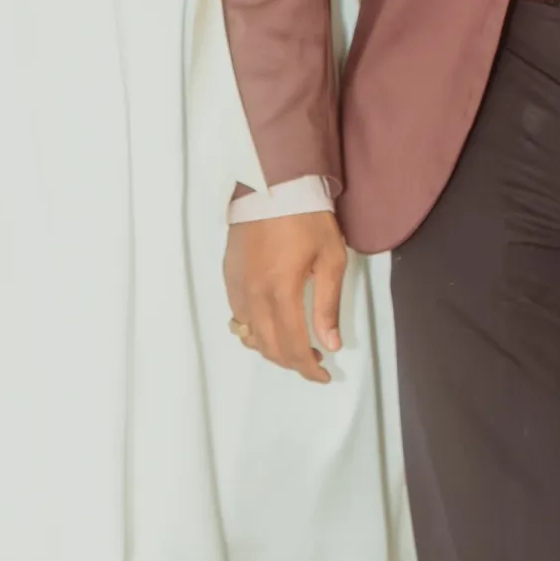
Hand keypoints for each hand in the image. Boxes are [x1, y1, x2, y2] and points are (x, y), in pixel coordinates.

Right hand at [223, 211, 346, 383]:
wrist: (272, 185)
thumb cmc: (308, 218)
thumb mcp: (331, 258)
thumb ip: (328, 305)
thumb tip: (330, 344)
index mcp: (281, 292)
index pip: (293, 346)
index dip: (308, 368)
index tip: (325, 374)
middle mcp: (253, 296)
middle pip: (269, 348)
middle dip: (293, 363)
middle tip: (314, 361)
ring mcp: (237, 288)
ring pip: (250, 336)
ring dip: (273, 350)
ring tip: (296, 346)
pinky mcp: (228, 278)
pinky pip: (238, 318)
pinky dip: (254, 331)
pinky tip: (271, 325)